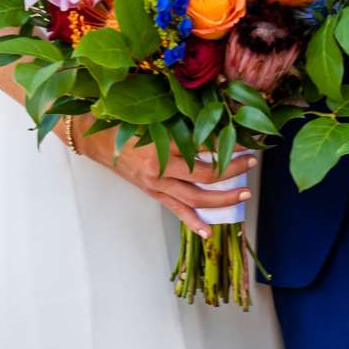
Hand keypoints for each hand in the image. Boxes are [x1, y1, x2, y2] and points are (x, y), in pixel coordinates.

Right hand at [64, 122, 252, 237]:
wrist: (97, 141)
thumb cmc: (125, 124)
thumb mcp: (155, 118)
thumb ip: (182, 122)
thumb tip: (215, 120)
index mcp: (162, 144)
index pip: (204, 147)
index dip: (228, 145)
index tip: (248, 141)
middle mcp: (160, 168)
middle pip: (205, 176)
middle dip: (233, 171)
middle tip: (252, 164)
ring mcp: (157, 185)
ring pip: (195, 198)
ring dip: (222, 199)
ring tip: (243, 195)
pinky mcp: (153, 194)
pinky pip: (176, 210)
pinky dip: (193, 221)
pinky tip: (208, 231)